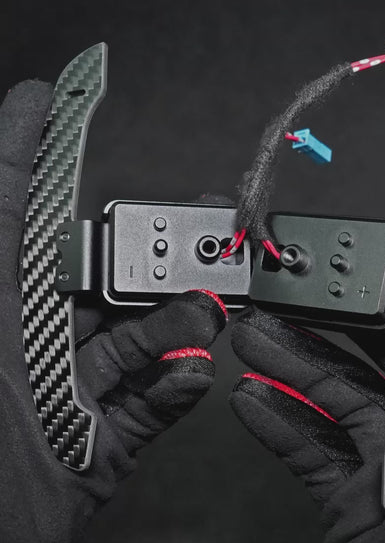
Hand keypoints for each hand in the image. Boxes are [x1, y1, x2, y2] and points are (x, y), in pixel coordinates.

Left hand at [0, 79, 226, 542]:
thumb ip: (4, 214)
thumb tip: (23, 107)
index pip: (14, 207)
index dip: (34, 145)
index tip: (61, 92)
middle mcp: (26, 347)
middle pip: (91, 276)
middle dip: (148, 249)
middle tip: (203, 222)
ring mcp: (62, 400)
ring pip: (133, 341)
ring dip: (175, 325)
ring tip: (206, 312)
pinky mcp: (95, 451)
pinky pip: (148, 411)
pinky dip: (176, 391)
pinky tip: (191, 377)